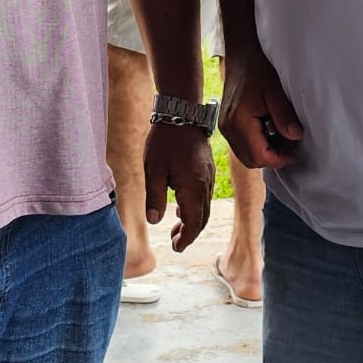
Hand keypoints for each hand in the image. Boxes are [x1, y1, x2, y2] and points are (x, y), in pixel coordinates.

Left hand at [143, 122, 214, 252]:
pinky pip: (204, 195)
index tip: (176, 248)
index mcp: (193, 188)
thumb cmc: (165, 141)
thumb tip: (154, 221)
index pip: (193, 222)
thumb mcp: (154, 170)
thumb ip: (155, 198)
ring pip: (204, 207)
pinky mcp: (207, 169)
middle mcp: (205, 185)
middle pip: (202, 217)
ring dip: (191, 220)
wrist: (182, 114)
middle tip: (174, 243)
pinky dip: (194, 207)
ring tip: (175, 228)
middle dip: (189, 233)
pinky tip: (180, 206)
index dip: (186, 238)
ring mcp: (208, 177)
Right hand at [219, 47, 302, 170]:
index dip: (279, 158)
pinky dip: (258, 143)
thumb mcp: (275, 90)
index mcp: (238, 121)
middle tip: (291, 144)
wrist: (241, 53)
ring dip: (265, 151)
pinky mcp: (227, 124)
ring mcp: (225, 127)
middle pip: (251, 160)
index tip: (295, 149)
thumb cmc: (258, 68)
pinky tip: (270, 129)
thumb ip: (284, 115)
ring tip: (282, 135)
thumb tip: (296, 137)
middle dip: (273, 157)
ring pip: (246, 154)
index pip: (259, 156)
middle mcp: (228, 128)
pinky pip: (242, 144)